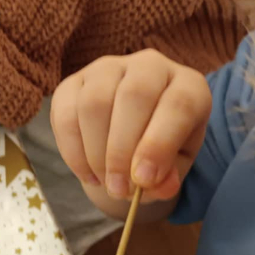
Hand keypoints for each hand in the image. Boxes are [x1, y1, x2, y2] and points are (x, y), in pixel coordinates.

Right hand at [52, 49, 211, 203]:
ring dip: (96, 153)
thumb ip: (169, 178)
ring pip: (95, 103)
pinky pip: (65, 113)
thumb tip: (152, 184)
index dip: (159, 144)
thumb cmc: (161, 151)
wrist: (133, 138)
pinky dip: (73, 151)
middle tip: (119, 189)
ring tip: (105, 183)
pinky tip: (87, 173)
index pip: (179, 105)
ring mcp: (109, 68)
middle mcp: (150, 66)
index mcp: (188, 85)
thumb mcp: (175, 168)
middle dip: (122, 151)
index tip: (143, 181)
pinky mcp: (74, 81)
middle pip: (134, 96)